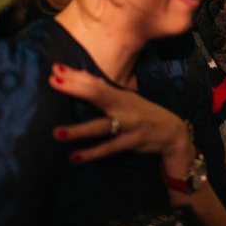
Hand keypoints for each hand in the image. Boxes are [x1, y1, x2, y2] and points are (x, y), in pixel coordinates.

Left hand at [48, 63, 190, 169]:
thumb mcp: (126, 101)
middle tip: (54, 81)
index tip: (56, 69)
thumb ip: (104, 94)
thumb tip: (81, 78)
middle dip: (76, 88)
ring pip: (100, 127)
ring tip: (56, 132)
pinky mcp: (132, 142)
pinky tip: (74, 156)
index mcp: (120, 95)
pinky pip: (109, 148)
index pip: (95, 82)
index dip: (76, 76)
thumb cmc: (142, 114)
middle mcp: (124, 106)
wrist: (172, 131)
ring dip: (78, 130)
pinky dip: (92, 153)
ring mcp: (128, 124)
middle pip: (97, 94)